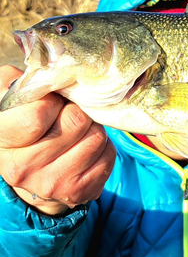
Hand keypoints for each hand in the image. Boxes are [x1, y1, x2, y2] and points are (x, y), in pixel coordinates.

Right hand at [0, 65, 115, 215]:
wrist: (34, 177)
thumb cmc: (26, 129)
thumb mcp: (13, 103)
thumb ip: (21, 82)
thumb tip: (45, 64)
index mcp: (4, 142)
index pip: (36, 116)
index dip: (52, 102)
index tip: (53, 102)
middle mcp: (24, 168)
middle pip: (75, 122)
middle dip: (78, 111)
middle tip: (70, 114)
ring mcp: (53, 183)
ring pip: (96, 138)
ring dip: (92, 129)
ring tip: (78, 132)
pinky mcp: (80, 192)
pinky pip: (109, 156)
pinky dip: (104, 147)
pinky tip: (87, 148)